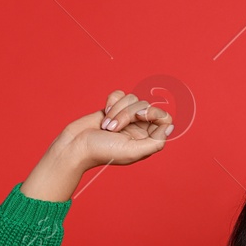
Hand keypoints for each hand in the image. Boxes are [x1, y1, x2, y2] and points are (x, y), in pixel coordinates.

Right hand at [21, 90, 175, 200]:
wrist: (75, 146)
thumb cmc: (102, 151)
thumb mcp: (133, 151)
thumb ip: (155, 142)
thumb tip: (170, 126)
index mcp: (147, 140)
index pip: (164, 118)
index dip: (155, 113)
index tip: (141, 116)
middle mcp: (139, 128)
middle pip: (146, 106)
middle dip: (128, 113)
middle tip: (114, 128)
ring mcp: (126, 117)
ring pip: (132, 99)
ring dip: (117, 110)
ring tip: (106, 126)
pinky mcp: (113, 108)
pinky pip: (120, 94)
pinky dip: (112, 101)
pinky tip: (104, 112)